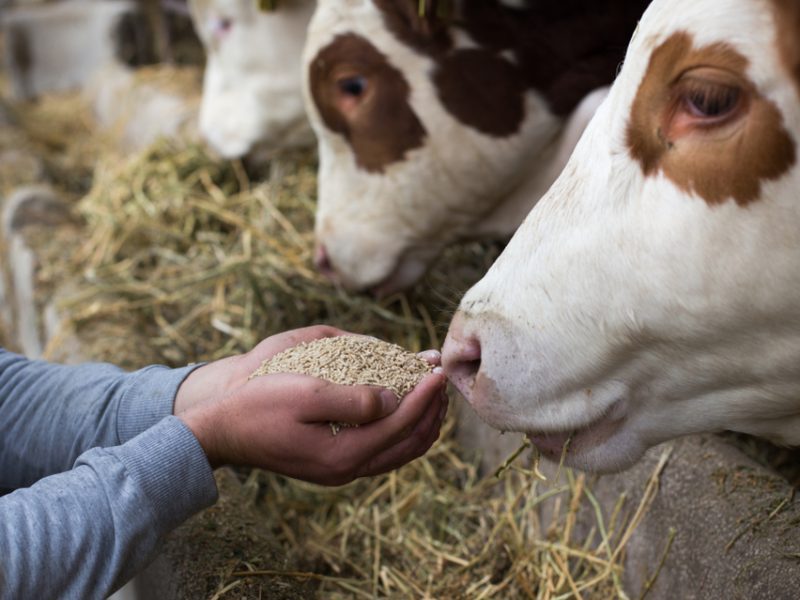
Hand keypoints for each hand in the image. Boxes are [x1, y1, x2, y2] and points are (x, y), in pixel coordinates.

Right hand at [175, 326, 447, 484]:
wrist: (223, 432)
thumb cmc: (260, 405)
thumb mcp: (306, 392)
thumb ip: (355, 399)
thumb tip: (396, 400)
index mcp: (344, 454)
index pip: (402, 423)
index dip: (425, 395)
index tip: (438, 369)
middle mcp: (348, 468)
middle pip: (409, 443)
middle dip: (432, 411)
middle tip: (442, 380)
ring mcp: (341, 469)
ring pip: (399, 451)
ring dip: (421, 422)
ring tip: (431, 393)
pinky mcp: (333, 463)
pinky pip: (382, 451)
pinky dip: (401, 430)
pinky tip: (401, 408)